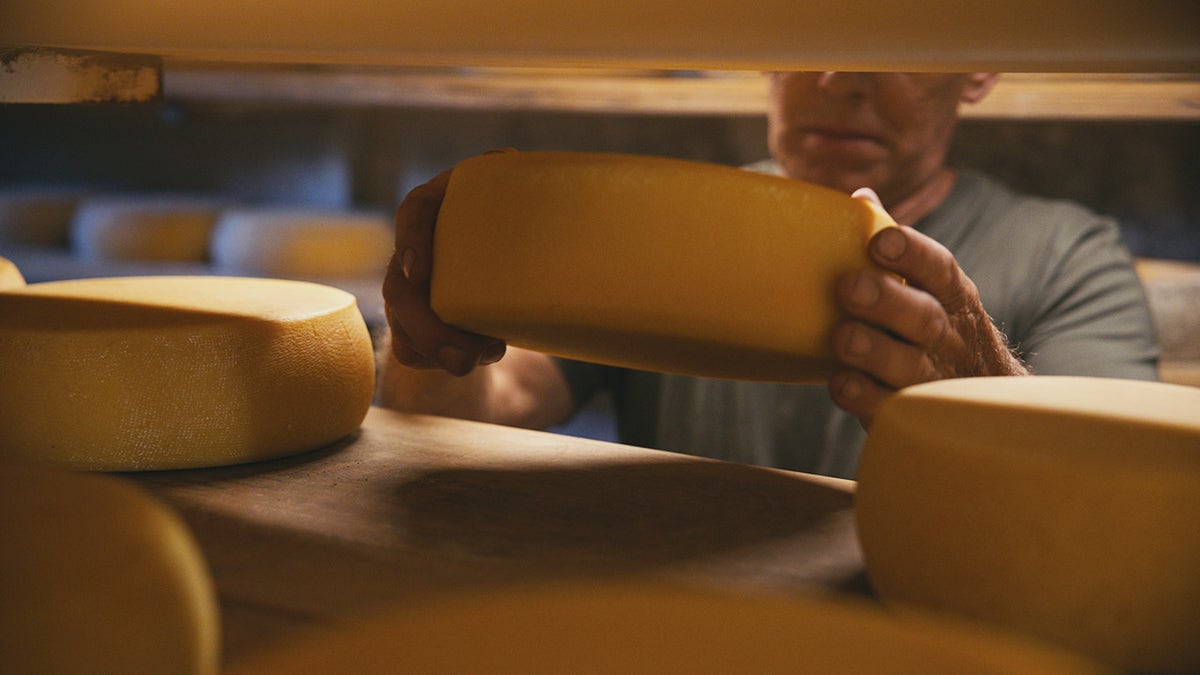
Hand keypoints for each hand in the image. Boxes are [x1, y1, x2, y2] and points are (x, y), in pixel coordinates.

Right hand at [383, 163, 505, 375]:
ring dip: (440, 352)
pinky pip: (412, 352)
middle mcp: (415, 250)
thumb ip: (512, 178)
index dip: (412, 239)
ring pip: (403, 330)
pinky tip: (477, 359)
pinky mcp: (416, 324)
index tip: (421, 271)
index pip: (414, 212)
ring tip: (487, 355)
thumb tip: (509, 160)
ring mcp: (411, 291)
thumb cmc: (509, 220)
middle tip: (464, 357)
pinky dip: (442, 362)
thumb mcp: (512, 196)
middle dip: (427, 330)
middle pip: (400, 291)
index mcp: (437, 209)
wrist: (505, 268)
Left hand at [828, 190, 1027, 426]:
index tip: (881, 241)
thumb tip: (860, 197)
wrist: (983, 401)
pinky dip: (864, 397)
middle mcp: (946, 336)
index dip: (911, 252)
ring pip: (908, 366)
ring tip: (841, 337)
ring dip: (872, 350)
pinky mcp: (910, 414)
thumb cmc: (936, 328)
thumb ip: (894, 249)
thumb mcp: (929, 287)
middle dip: (886, 301)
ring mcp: (932, 379)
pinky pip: (889, 409)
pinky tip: (840, 382)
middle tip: (848, 287)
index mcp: (950, 295)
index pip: (938, 267)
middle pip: (922, 317)